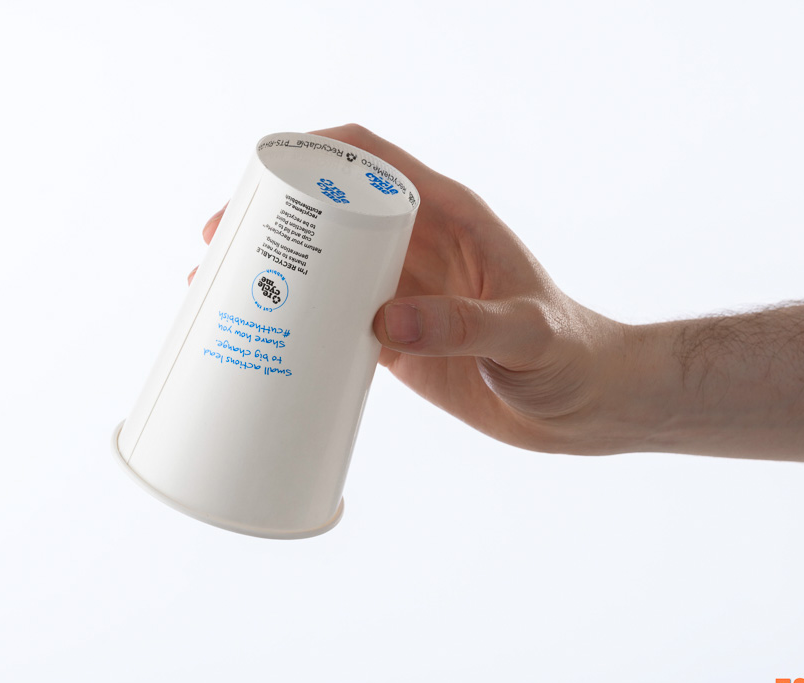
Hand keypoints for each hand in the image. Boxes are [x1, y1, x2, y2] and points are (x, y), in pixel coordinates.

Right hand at [193, 124, 639, 454]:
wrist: (587, 406)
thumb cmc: (572, 355)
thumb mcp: (526, 335)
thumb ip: (466, 325)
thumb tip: (383, 318)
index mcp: (450, 216)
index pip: (369, 160)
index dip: (311, 156)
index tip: (260, 177)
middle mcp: (419, 245)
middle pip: (329, 211)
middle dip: (270, 219)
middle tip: (216, 248)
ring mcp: (404, 292)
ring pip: (324, 267)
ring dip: (275, 274)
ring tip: (218, 293)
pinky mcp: (398, 339)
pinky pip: (334, 322)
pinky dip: (298, 327)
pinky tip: (263, 339)